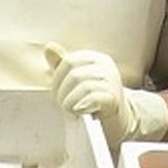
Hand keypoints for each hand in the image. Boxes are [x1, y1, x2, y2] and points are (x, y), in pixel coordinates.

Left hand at [45, 44, 167, 146]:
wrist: (118, 120)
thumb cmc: (94, 99)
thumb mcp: (77, 80)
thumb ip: (62, 64)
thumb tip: (49, 47)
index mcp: (96, 58)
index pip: (69, 61)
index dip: (57, 79)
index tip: (57, 93)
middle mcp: (106, 67)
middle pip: (74, 74)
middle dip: (62, 92)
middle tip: (63, 104)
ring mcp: (112, 82)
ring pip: (82, 86)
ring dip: (69, 102)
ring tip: (70, 110)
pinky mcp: (114, 98)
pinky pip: (93, 97)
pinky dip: (80, 105)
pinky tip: (78, 112)